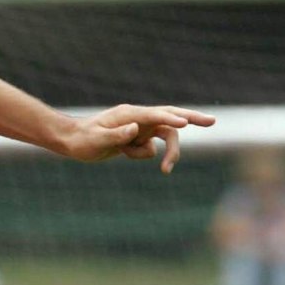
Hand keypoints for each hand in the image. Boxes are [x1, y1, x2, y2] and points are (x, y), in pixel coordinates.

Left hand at [59, 104, 212, 172]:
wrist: (71, 142)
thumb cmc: (81, 139)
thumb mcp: (96, 139)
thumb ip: (116, 135)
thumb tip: (135, 128)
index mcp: (129, 114)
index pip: (155, 115)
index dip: (171, 118)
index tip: (185, 123)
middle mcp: (138, 118)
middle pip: (170, 117)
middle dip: (191, 119)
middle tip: (212, 122)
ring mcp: (139, 127)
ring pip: (165, 137)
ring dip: (170, 152)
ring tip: (167, 170)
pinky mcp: (137, 137)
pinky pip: (150, 149)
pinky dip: (142, 155)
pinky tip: (123, 153)